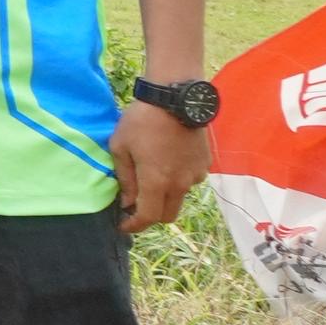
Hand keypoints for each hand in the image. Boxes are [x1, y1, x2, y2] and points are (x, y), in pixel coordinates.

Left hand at [110, 100, 211, 235]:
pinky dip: (177, 179)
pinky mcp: (205, 164)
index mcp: (158, 182)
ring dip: (165, 195)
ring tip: (151, 174)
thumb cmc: (141, 121)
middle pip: (167, 214)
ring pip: (179, 198)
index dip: (135, 226)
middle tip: (135, 204)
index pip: (149, 217)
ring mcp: (196, 175)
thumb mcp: (120, 147)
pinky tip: (166, 160)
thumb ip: (125, 178)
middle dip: (151, 215)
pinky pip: (189, 181)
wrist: (175, 98)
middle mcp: (181, 184)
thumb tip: (127, 202)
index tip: (123, 225)